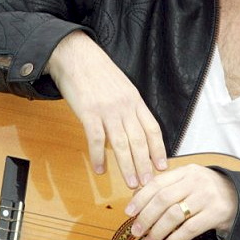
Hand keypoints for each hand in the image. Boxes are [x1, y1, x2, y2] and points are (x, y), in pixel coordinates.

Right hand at [46, 31, 167, 188]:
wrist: (77, 55)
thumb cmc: (98, 71)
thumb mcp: (121, 86)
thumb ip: (128, 107)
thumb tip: (133, 129)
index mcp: (135, 99)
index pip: (152, 128)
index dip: (158, 149)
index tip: (163, 167)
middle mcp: (125, 106)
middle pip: (139, 140)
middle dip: (145, 165)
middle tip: (148, 184)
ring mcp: (107, 109)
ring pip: (121, 144)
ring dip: (127, 167)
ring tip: (131, 184)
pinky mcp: (89, 112)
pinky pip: (97, 139)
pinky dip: (99, 157)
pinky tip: (100, 170)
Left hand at [125, 164, 237, 239]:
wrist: (239, 196)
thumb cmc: (207, 190)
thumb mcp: (189, 180)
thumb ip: (168, 186)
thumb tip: (138, 197)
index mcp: (185, 171)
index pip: (158, 183)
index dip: (141, 198)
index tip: (129, 211)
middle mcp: (195, 181)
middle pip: (163, 199)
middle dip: (146, 216)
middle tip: (136, 230)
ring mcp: (206, 196)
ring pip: (175, 214)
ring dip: (158, 230)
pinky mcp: (215, 213)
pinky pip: (190, 228)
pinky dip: (175, 238)